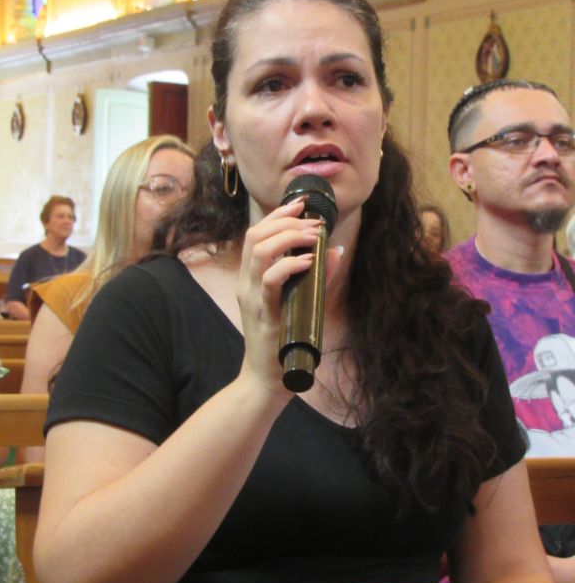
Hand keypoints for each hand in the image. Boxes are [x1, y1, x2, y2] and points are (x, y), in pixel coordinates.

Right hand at [236, 198, 339, 400]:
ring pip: (260, 251)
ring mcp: (252, 298)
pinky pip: (271, 281)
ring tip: (313, 236)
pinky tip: (308, 260)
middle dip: (285, 220)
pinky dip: (289, 265)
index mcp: (252, 277)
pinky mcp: (264, 314)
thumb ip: (317, 276)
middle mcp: (247, 283)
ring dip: (289, 237)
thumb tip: (335, 251)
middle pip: (256, 235)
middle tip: (313, 221)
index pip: (258, 234)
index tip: (301, 204)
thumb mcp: (301, 301)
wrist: (266, 378)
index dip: (278, 214)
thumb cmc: (283, 340)